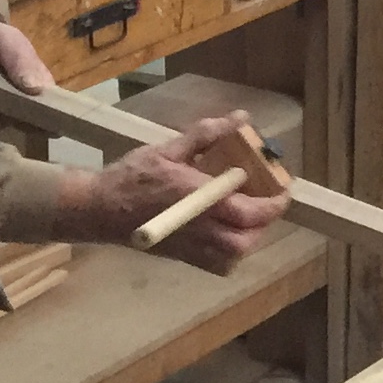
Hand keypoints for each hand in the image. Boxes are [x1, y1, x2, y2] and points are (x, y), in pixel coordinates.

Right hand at [56, 114, 290, 274]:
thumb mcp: (168, 149)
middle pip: (244, 240)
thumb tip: (239, 118)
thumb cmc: (132, 176)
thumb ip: (206, 134)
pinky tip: (226, 234)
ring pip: (231, 256)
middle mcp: (196, 227)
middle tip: (266, 204)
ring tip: (248, 219)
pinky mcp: (180, 257)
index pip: (248, 211)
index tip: (284, 190)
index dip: (273, 204)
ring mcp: (188, 247)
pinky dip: (229, 254)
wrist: (97, 209)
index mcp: (196, 198)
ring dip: (247, 239)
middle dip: (262, 224)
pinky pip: (215, 265)